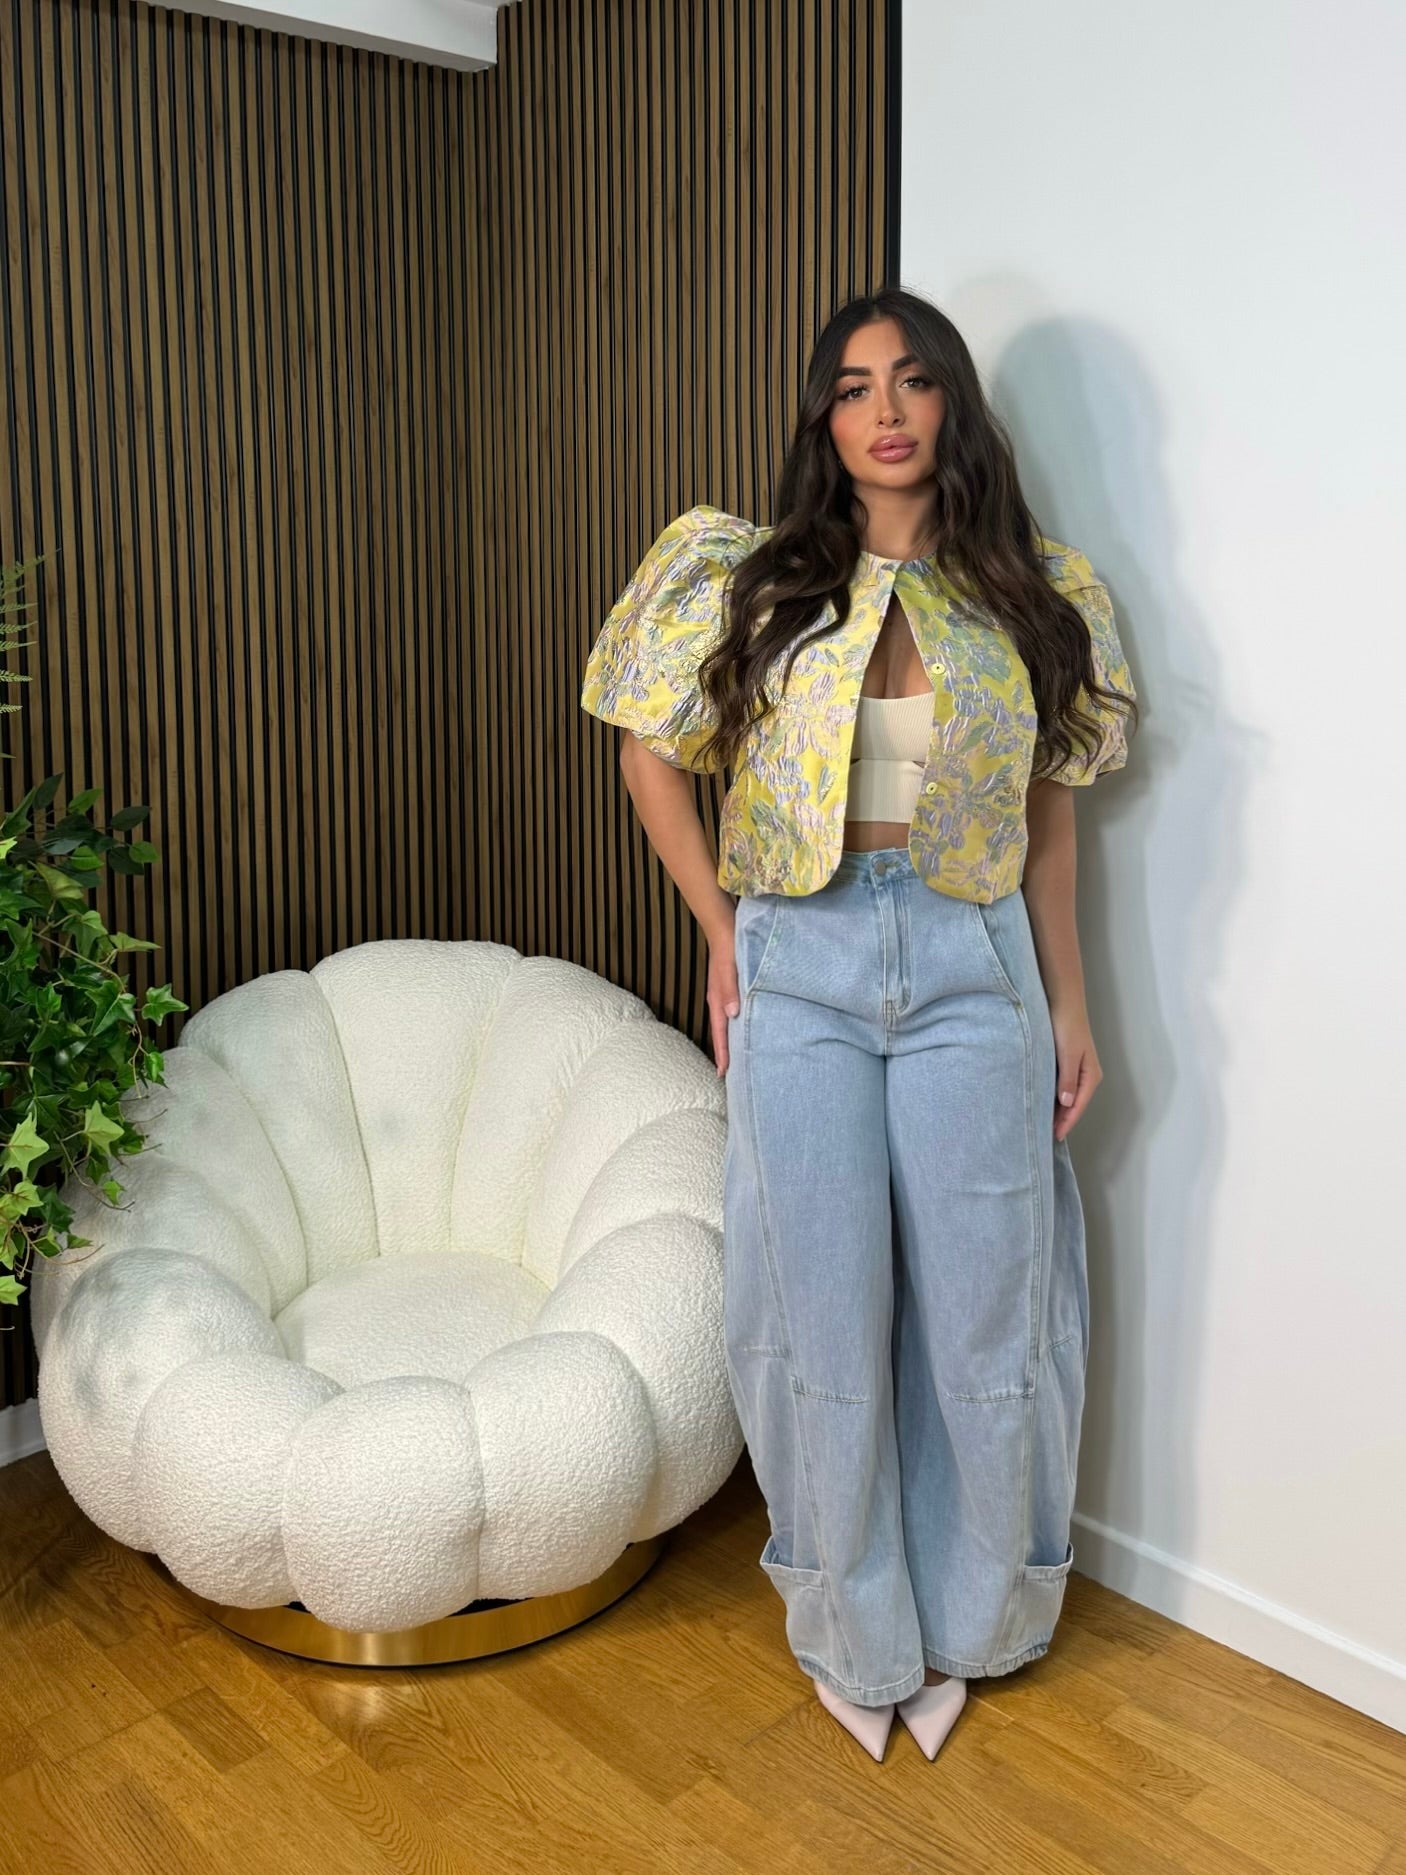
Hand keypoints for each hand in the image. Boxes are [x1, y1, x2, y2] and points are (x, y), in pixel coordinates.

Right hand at [706, 912, 741, 1075]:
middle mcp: (719, 999)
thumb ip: (731, 990)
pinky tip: (746, 1025)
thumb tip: (733, 1014)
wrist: (724, 925)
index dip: (723, 1053)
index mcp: (717, 999)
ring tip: (738, 1055)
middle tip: (731, 1073)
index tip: (723, 1073)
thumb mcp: (730, 969)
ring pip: (727, 1023)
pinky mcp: (732, 986)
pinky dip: (737, 1024)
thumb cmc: (729, 945)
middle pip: (722, 1032)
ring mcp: (725, 993)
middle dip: (725, 1052)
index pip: (720, 1032)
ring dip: (731, 1039)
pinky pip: (733, 1011)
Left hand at [1050, 1004, 1101, 1139]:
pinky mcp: (1066, 1063)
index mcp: (1091, 1075)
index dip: (1067, 1122)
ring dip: (1057, 1110)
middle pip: (1074, 1104)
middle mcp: (1086, 1075)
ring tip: (1043, 1124)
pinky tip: (1043, 1102)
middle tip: (1045, 1136)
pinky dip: (1053, 1096)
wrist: (1063, 1002)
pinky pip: (1061, 1086)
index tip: (1055, 1136)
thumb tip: (1066, 1104)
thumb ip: (1067, 1080)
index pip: (1078, 1106)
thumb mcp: (1068, 1054)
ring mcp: (1077, 1069)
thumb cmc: (1067, 1026)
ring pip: (1067, 1096)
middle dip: (1062, 1120)